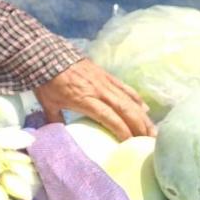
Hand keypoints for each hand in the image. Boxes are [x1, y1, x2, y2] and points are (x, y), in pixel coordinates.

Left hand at [35, 58, 154, 140]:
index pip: (109, 118)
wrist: (47, 55)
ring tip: (152, 130)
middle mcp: (99, 91)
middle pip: (125, 110)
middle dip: (139, 126)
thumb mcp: (48, 104)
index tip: (131, 144)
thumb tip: (57, 136)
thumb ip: (55, 120)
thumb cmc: (46, 82)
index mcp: (85, 100)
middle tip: (150, 141)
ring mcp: (105, 82)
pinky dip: (136, 98)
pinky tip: (145, 109)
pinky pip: (125, 88)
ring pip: (129, 100)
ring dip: (142, 116)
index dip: (122, 130)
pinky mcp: (106, 75)